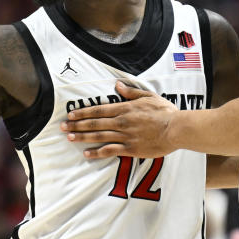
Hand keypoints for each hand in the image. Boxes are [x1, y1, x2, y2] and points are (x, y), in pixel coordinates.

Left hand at [61, 81, 179, 158]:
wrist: (176, 128)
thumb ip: (131, 92)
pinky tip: (87, 153)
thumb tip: (118, 85)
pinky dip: (97, 152)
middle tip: (63, 126)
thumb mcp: (148, 96)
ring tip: (69, 137)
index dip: (82, 112)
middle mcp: (121, 121)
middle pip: (94, 123)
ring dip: (82, 137)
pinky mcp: (130, 149)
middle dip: (76, 124)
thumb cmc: (165, 112)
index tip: (70, 114)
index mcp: (124, 108)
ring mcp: (124, 136)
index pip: (98, 110)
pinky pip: (110, 150)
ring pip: (98, 136)